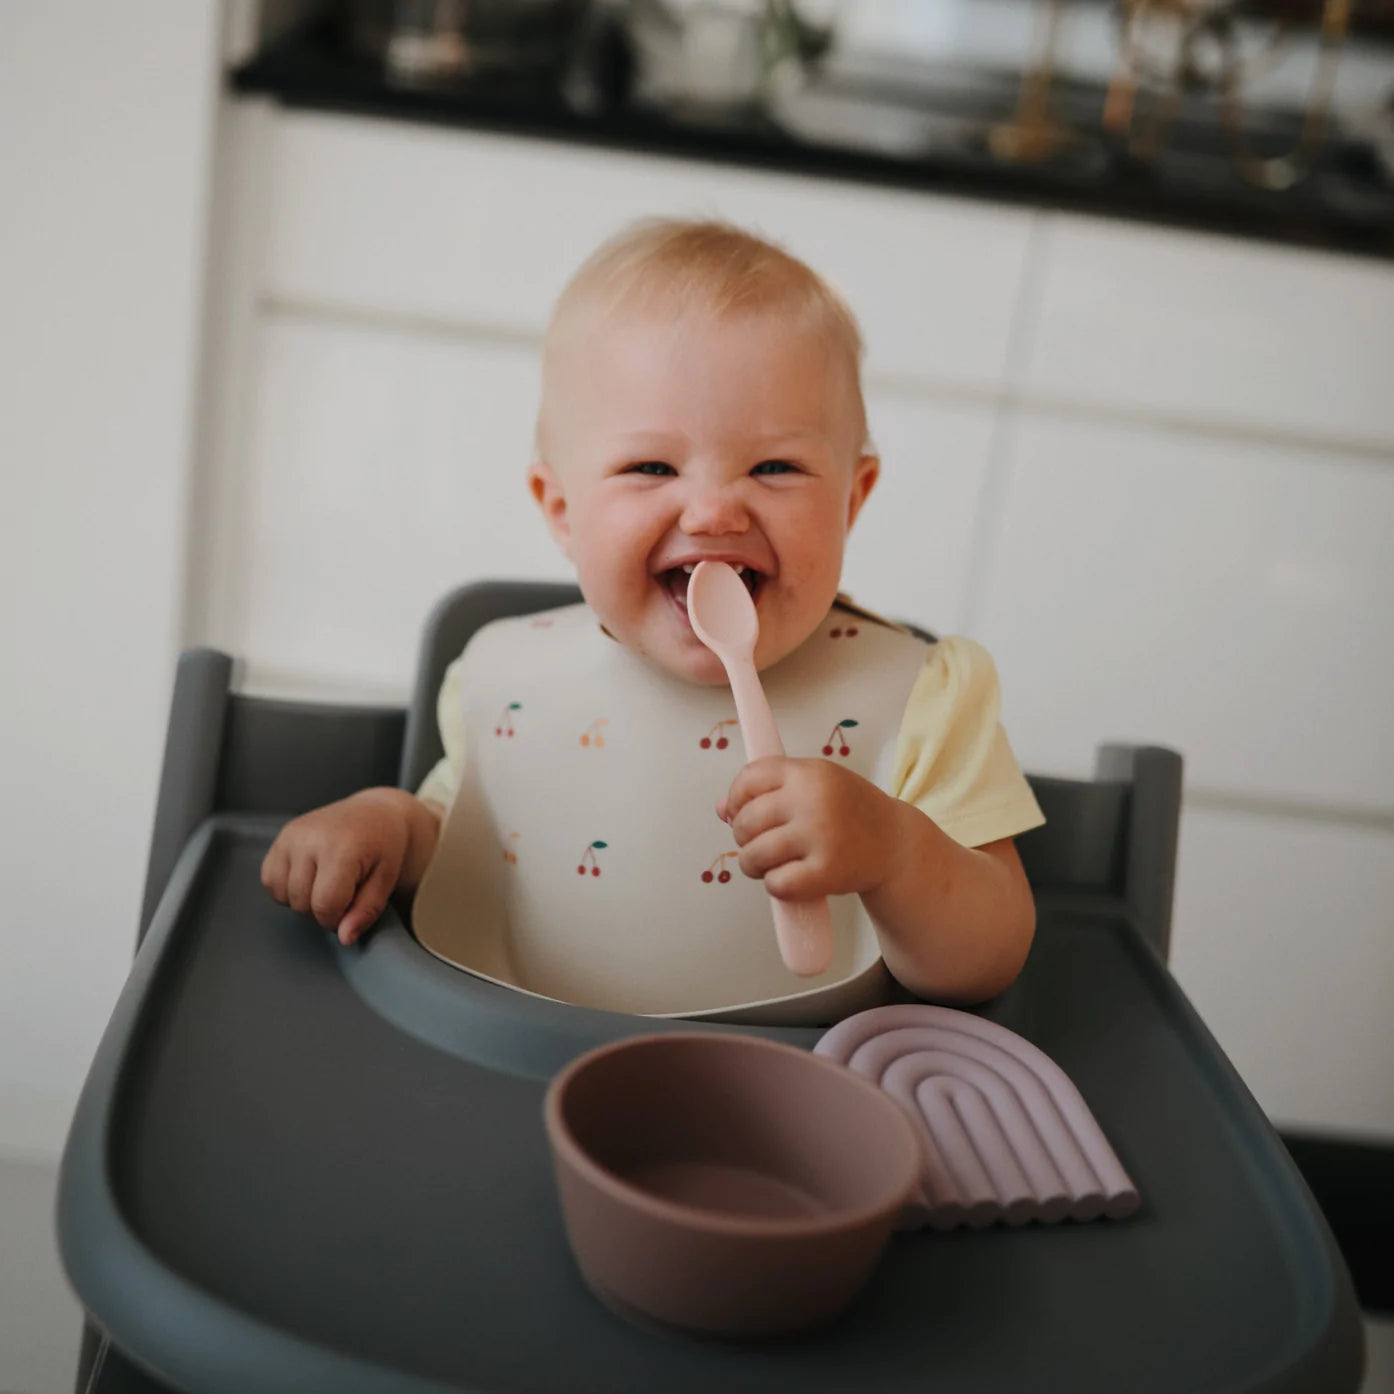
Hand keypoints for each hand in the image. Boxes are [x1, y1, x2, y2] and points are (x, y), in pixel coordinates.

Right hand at [260, 788, 439, 944]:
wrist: (374, 813)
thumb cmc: (383, 847)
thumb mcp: (386, 881)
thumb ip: (366, 912)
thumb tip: (344, 938)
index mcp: (342, 848)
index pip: (325, 906)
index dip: (337, 919)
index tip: (352, 908)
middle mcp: (311, 838)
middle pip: (302, 904)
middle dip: (323, 910)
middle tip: (345, 891)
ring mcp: (292, 835)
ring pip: (283, 895)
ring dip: (304, 900)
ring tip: (328, 881)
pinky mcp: (281, 837)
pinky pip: (270, 881)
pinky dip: (287, 888)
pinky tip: (310, 877)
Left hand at [718, 757, 905, 901]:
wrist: (896, 844)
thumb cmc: (850, 813)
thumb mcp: (815, 786)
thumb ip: (770, 791)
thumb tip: (722, 809)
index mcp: (809, 772)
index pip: (749, 778)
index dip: (736, 798)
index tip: (740, 812)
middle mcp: (813, 800)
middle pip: (746, 821)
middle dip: (743, 837)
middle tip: (759, 844)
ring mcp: (820, 836)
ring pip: (754, 855)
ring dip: (753, 865)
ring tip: (768, 865)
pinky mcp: (826, 872)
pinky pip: (776, 883)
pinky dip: (775, 886)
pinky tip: (790, 879)